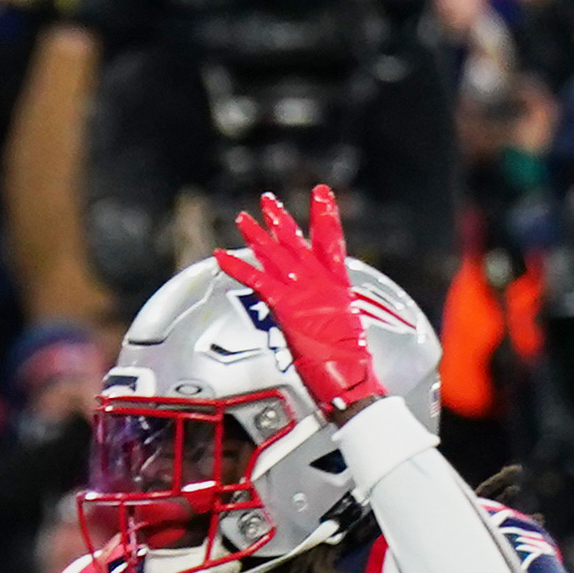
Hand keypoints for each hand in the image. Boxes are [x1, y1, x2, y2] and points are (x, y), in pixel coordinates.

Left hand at [212, 186, 380, 419]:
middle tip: (268, 201)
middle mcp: (321, 282)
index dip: (326, 215)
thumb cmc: (351, 365)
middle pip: (297, 242)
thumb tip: (323, 317)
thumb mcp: (345, 331)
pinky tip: (220, 254)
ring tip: (242, 218)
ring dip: (257, 234)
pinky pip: (257, 280)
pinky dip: (237, 266)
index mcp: (339, 286)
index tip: (322, 193)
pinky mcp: (287, 307)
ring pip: (276, 255)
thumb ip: (330, 314)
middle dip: (281, 220)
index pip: (333, 241)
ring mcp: (304, 292)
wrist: (352, 380)